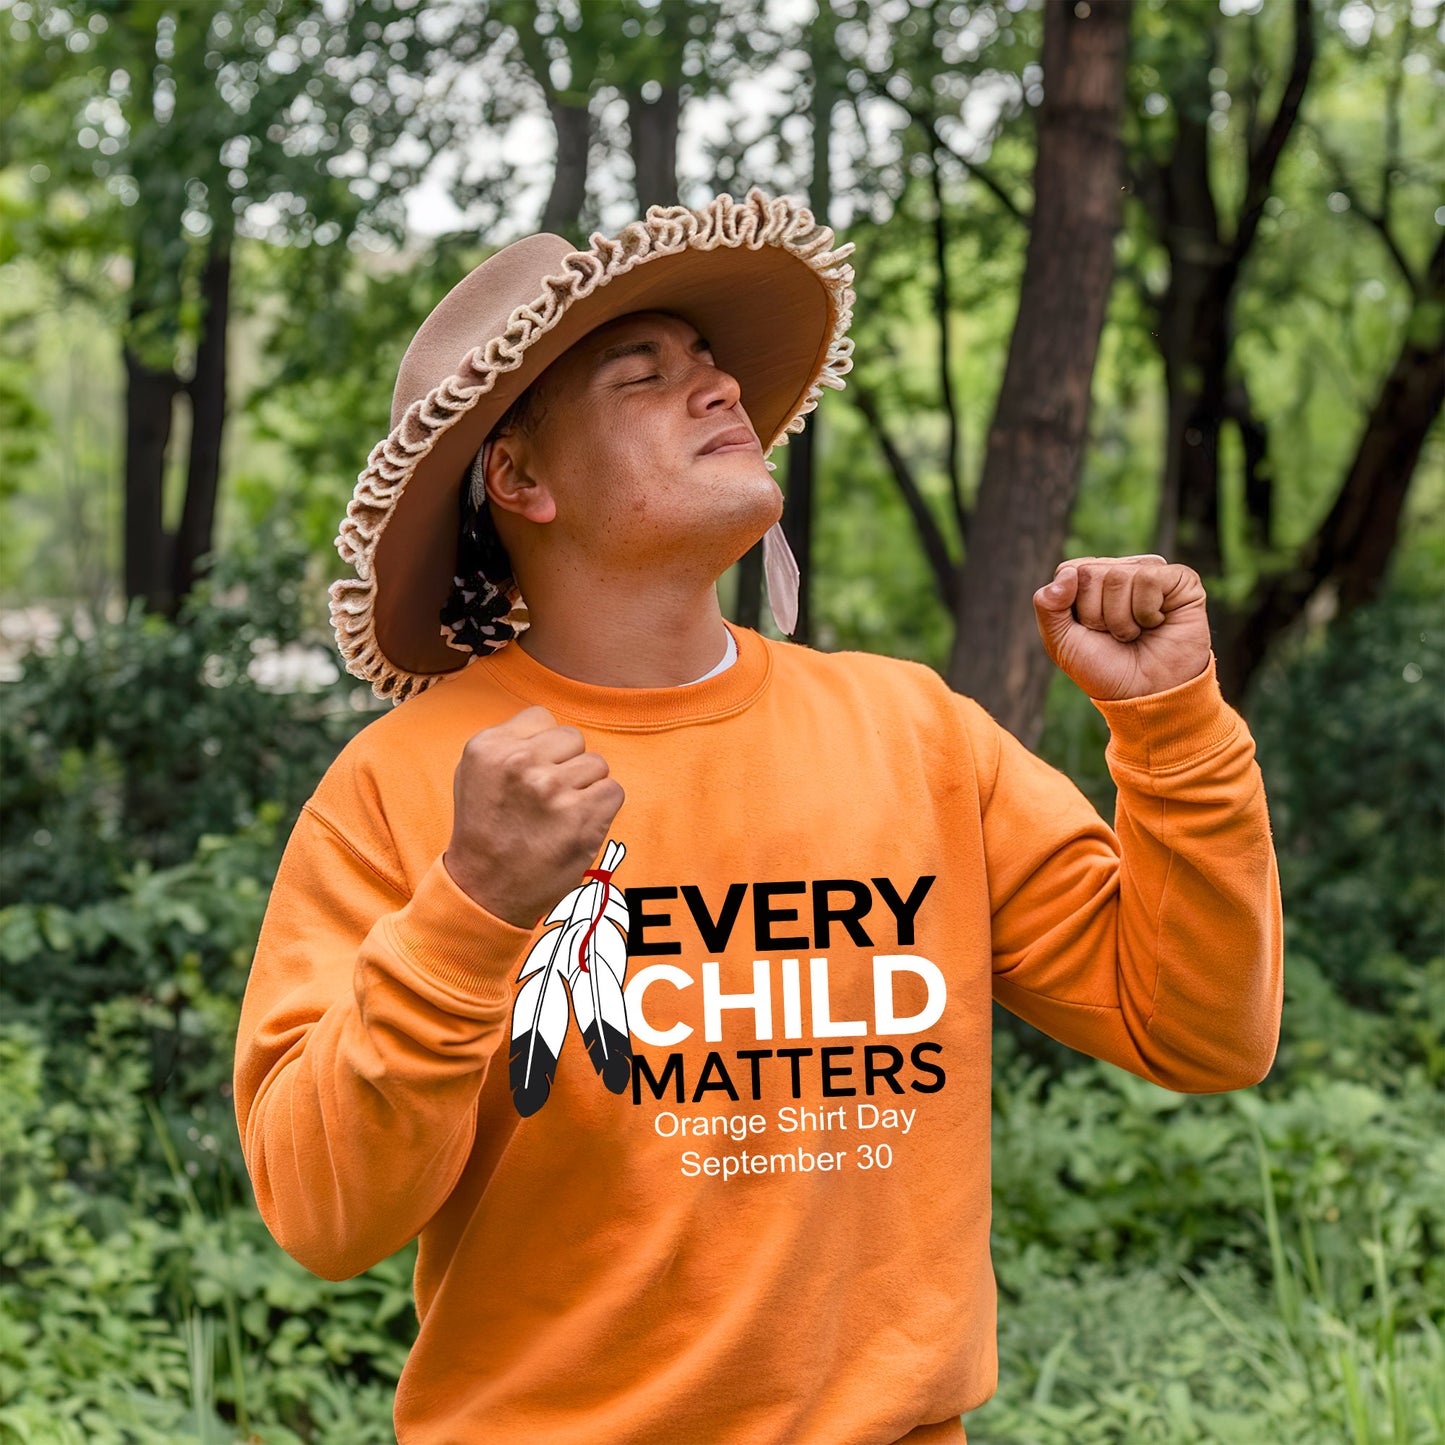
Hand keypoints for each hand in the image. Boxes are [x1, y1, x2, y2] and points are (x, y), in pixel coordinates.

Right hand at [444, 706, 624, 927]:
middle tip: (546, 799)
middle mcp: (519, 762)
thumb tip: (549, 728)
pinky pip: (613, 791)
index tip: (532, 773)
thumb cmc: (485, 830)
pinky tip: (576, 826)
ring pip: (597, 764)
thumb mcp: (474, 774)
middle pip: (573, 738)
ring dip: (585, 789)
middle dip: (567, 765)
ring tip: (559, 815)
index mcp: (489, 746)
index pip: (542, 716)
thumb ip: (509, 742)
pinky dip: (602, 809)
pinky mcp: (581, 816)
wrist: (485, 891)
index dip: (543, 748)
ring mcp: (552, 789)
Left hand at [1032, 554, 1210, 700]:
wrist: (1145, 695)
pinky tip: (1157, 624)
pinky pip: (1149, 578)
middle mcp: (1121, 571)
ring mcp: (1151, 573)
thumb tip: (1068, 572)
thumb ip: (1048, 606)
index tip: (1088, 631)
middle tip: (1116, 635)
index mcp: (1092, 582)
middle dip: (1097, 615)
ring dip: (1122, 619)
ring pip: (1119, 576)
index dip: (1074, 607)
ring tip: (1136, 634)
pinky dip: (1146, 612)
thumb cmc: (1105, 669)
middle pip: (1091, 573)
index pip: (1068, 571)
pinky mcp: (1180, 580)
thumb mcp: (1062, 642)